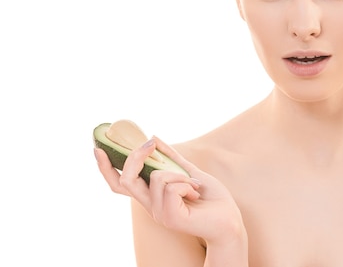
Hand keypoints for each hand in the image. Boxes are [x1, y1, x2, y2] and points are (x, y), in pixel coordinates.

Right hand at [94, 137, 244, 243]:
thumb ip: (171, 158)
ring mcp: (158, 213)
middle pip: (125, 180)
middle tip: (148, 144)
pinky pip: (171, 187)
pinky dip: (186, 183)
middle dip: (135, 157)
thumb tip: (153, 137)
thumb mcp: (189, 172)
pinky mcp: (170, 218)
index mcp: (151, 196)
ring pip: (157, 177)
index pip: (119, 184)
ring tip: (193, 185)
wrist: (229, 220)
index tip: (98, 148)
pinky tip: (195, 193)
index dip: (105, 168)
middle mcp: (150, 206)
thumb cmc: (211, 200)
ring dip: (179, 174)